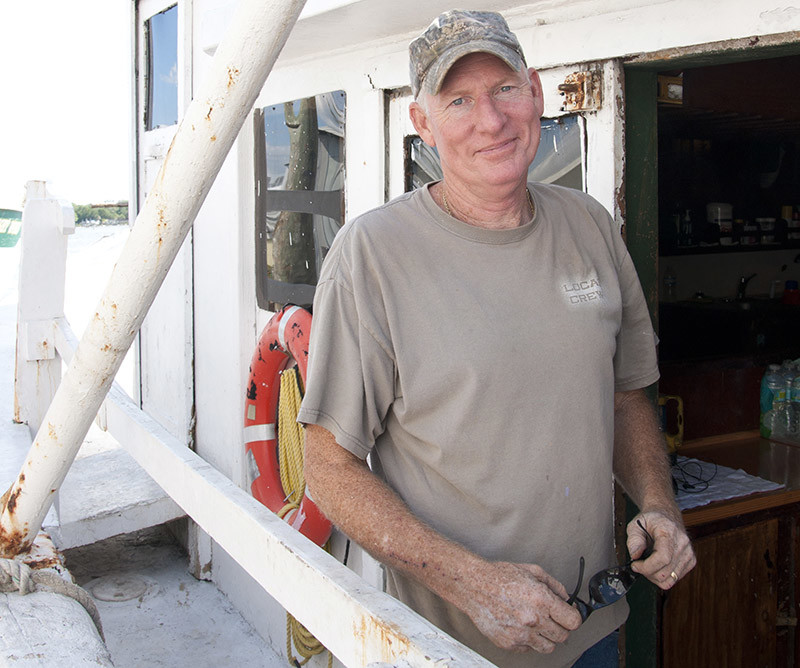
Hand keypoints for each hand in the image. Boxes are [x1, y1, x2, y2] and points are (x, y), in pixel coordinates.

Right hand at [462, 561, 581, 653]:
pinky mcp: (509, 643)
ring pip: (548, 647)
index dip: (573, 617)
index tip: (568, 614)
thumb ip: (554, 585)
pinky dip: (529, 641)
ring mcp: (521, 634)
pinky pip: (529, 649)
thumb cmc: (500, 576)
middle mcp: (533, 619)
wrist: (474, 585)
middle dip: (560, 627)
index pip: (573, 621)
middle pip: (563, 636)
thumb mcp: (532, 571)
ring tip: (536, 624)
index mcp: (542, 600)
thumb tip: (566, 598)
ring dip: (546, 637)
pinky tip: (521, 626)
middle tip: (551, 618)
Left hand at [627, 510, 695, 588]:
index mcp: (669, 532)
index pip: (663, 558)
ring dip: (654, 577)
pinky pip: (675, 579)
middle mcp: (682, 543)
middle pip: (665, 572)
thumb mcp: (635, 524)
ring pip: (670, 580)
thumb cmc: (651, 520)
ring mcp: (688, 553)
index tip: (635, 565)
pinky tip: (657, 566)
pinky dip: (663, 577)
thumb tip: (635, 555)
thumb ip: (633, 540)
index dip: (646, 567)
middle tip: (639, 565)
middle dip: (647, 573)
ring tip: (647, 566)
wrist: (666, 515)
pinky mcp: (691, 561)